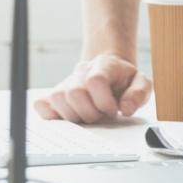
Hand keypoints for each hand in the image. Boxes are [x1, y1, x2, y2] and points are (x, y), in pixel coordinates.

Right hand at [34, 51, 149, 122]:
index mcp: (103, 66)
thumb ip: (139, 94)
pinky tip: (69, 117)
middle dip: (90, 112)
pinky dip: (52, 115)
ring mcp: (65, 83)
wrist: (109, 69)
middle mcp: (81, 72)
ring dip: (74, 115)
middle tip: (101, 115)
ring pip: (57, 98)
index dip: (104, 101)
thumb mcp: (140, 83)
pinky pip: (41, 105)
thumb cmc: (123, 80)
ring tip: (87, 116)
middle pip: (74, 92)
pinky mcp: (52, 95)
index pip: (95, 80)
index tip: (113, 110)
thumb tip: (126, 108)